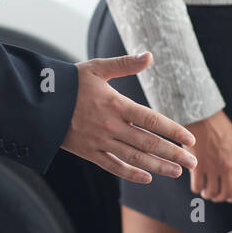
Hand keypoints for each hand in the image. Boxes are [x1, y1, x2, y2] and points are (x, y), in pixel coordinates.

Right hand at [61, 53, 197, 183]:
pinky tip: (147, 177)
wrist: (38, 102)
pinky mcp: (88, 152)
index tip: (190, 139)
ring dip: (158, 166)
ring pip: (134, 157)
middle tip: (193, 162)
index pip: (152, 120)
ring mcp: (99, 141)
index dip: (173, 131)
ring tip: (177, 172)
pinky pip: (112, 166)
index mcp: (115, 104)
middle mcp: (110, 125)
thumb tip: (149, 55)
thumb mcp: (97, 68)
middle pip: (148, 142)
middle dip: (173, 153)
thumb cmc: (69, 82)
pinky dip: (130, 173)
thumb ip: (124, 64)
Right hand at [185, 109, 231, 202]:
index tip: (230, 197)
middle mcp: (228, 166)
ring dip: (208, 194)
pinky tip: (196, 184)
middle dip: (220, 197)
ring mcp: (212, 167)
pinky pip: (197, 186)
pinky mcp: (197, 166)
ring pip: (211, 192)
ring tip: (204, 190)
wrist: (201, 115)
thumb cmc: (216, 125)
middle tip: (214, 195)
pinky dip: (197, 188)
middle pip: (226, 193)